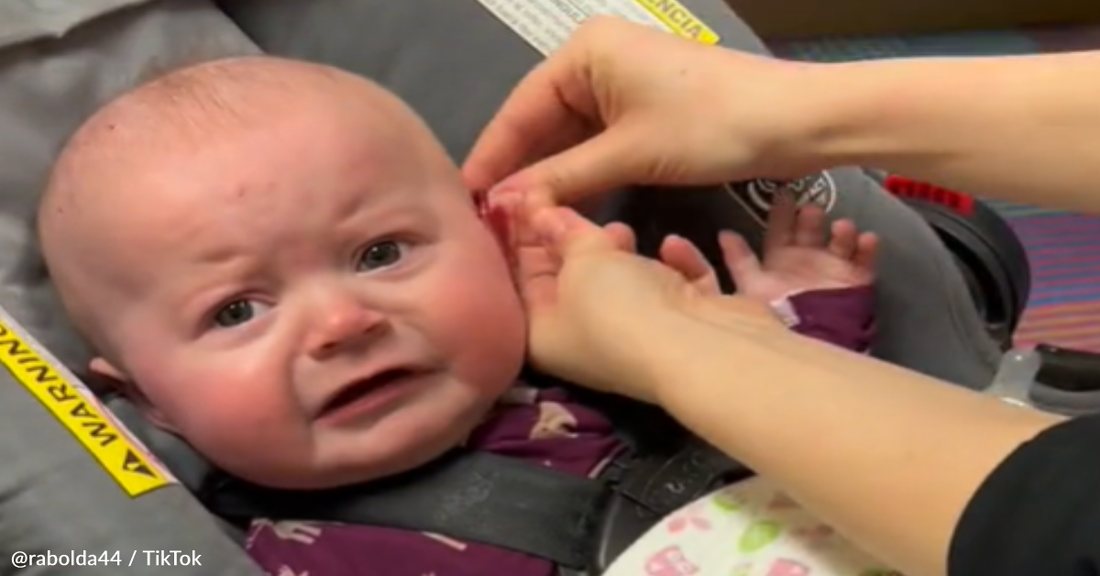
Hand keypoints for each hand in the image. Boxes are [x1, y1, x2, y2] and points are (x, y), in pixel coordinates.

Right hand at [462, 16, 825, 205]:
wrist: (794, 122)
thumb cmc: (709, 127)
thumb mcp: (628, 155)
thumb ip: (562, 179)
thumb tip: (503, 205)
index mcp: (585, 53)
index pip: (520, 110)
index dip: (493, 158)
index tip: (464, 202)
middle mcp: (596, 59)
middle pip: (541, 122)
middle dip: (519, 172)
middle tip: (486, 223)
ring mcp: (621, 84)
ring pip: (568, 137)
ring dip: (548, 178)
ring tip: (513, 224)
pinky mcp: (642, 110)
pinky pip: (596, 143)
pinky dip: (580, 175)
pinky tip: (558, 208)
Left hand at [507, 197, 783, 402]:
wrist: (704, 348)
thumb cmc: (620, 309)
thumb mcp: (580, 261)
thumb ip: (562, 230)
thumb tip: (538, 210)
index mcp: (548, 337)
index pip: (523, 280)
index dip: (523, 235)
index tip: (525, 192)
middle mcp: (592, 342)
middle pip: (577, 281)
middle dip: (575, 243)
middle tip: (572, 202)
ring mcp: (646, 337)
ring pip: (629, 286)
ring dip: (624, 255)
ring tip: (622, 230)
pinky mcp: (693, 325)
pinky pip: (681, 287)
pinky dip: (680, 265)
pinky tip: (675, 245)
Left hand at [723, 192, 877, 303]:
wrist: (807, 343)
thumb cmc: (775, 315)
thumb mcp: (751, 288)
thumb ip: (739, 261)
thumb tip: (723, 234)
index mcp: (779, 259)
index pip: (778, 229)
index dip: (780, 212)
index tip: (783, 193)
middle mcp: (806, 260)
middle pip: (811, 229)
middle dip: (812, 216)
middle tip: (812, 210)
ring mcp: (832, 269)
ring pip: (840, 240)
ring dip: (842, 230)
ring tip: (842, 227)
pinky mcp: (855, 281)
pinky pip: (865, 260)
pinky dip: (867, 248)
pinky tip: (867, 238)